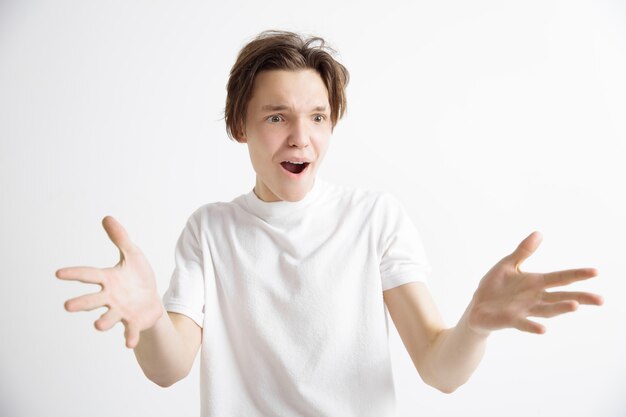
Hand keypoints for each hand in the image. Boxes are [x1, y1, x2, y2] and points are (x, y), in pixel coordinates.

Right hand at [56, 216, 163, 347]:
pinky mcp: (133, 322)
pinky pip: (130, 330)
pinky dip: (129, 336)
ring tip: (97, 325)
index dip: (74, 274)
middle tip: (67, 306)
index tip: (58, 273)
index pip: (88, 274)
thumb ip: (120, 238)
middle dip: (81, 303)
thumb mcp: (133, 254)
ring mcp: (121, 311)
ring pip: (108, 317)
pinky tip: (129, 342)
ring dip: (103, 322)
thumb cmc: (138, 276)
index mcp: (108, 279)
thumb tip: (107, 217)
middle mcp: (110, 297)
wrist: (152, 300)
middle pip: (92, 300)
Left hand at [468, 231, 602, 334]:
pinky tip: (544, 329)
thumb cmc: (495, 286)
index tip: (596, 271)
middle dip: (580, 298)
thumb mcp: (508, 264)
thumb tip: (539, 233)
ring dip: (560, 309)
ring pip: (546, 310)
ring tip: (575, 306)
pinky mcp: (511, 320)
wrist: (477, 305)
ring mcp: (524, 310)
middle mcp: (534, 298)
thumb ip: (523, 251)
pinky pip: (523, 324)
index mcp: (535, 283)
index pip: (560, 278)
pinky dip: (533, 327)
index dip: (577, 275)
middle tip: (600, 299)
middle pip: (561, 297)